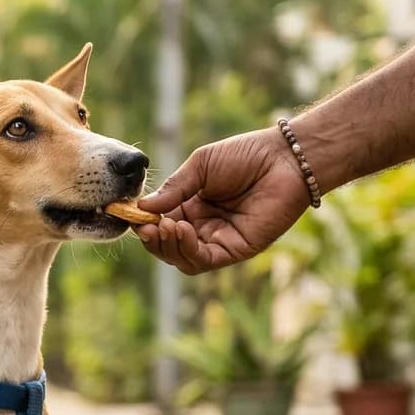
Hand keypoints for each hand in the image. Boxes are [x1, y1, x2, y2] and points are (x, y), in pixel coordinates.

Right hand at [133, 128, 314, 273]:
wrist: (284, 159)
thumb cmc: (246, 155)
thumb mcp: (201, 166)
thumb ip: (174, 188)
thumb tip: (142, 207)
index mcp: (192, 206)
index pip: (159, 223)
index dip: (143, 222)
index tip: (130, 214)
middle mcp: (203, 227)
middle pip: (167, 245)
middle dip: (152, 238)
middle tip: (144, 226)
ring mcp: (219, 240)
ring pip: (181, 258)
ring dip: (167, 246)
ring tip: (163, 227)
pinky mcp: (236, 250)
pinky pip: (203, 259)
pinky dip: (187, 249)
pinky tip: (182, 230)